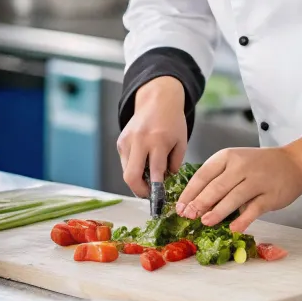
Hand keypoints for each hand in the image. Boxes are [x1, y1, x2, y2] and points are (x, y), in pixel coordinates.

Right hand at [116, 76, 186, 196]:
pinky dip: (133, 167)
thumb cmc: (173, 121)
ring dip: (137, 179)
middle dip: (139, 191)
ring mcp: (127, 140)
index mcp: (158, 141)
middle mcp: (140, 141)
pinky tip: (143, 163)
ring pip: (126, 171)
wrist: (157, 100)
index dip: (156, 190)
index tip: (160, 200)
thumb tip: (164, 182)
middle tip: (149, 194)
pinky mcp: (121, 141)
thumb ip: (174, 163)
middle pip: (131, 177)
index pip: (155, 172)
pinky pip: (125, 162)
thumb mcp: (181, 142)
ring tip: (149, 177)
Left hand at [175, 147, 301, 233]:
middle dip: (199, 203)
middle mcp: (241, 166)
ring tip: (205, 222)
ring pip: (232, 198)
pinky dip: (242, 220)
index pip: (203, 175)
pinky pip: (253, 210)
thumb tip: (194, 203)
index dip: (190, 192)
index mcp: (227, 157)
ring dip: (217, 212)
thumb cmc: (258, 165)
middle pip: (215, 187)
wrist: (293, 163)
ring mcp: (256, 180)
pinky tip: (233, 228)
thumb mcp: (235, 163)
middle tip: (189, 216)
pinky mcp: (270, 196)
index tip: (180, 207)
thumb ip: (217, 180)